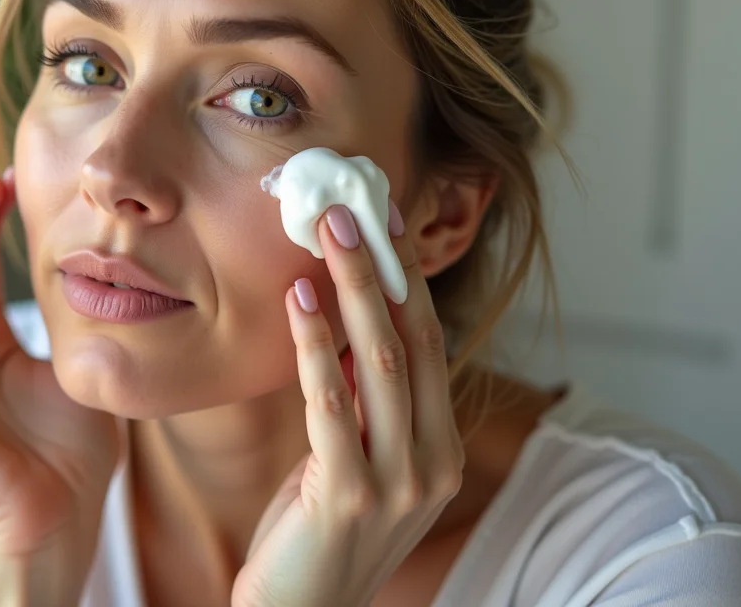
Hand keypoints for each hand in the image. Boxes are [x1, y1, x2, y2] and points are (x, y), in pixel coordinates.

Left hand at [231, 205, 463, 606]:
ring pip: (381, 362)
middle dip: (382, 270)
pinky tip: (297, 302)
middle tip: (352, 209)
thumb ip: (362, 400)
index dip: (407, 281)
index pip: (432, 345)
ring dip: (351, 290)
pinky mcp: (349, 495)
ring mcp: (398, 482)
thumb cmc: (318, 532)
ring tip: (327, 234)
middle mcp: (434, 461)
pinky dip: (315, 346)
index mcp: (442, 448)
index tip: (384, 225)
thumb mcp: (352, 458)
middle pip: (413, 341)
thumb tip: (348, 320)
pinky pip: (332, 402)